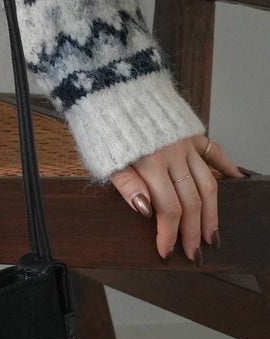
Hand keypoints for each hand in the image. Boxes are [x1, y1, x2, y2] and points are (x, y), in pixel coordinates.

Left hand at [109, 134, 246, 261]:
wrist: (109, 84)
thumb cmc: (102, 124)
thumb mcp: (103, 157)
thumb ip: (126, 184)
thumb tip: (146, 210)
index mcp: (150, 163)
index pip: (167, 208)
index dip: (168, 233)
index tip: (166, 252)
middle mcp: (173, 155)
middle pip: (191, 201)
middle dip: (194, 232)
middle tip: (195, 254)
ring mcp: (185, 143)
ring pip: (207, 183)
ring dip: (212, 212)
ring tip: (213, 234)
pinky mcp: (190, 131)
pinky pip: (214, 150)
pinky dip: (227, 166)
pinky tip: (236, 179)